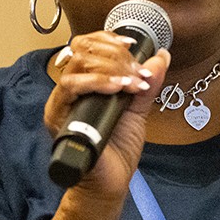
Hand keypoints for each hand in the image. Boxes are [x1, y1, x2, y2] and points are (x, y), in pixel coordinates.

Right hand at [43, 30, 169, 195]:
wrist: (111, 182)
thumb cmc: (118, 148)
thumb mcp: (137, 109)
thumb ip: (147, 83)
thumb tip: (161, 56)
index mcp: (85, 82)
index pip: (86, 45)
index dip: (108, 38)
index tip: (133, 45)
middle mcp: (70, 90)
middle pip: (81, 50)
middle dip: (115, 55)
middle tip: (137, 72)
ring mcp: (62, 103)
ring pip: (76, 66)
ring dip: (111, 68)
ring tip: (133, 82)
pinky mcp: (58, 117)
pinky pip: (70, 88)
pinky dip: (98, 83)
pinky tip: (118, 88)